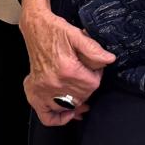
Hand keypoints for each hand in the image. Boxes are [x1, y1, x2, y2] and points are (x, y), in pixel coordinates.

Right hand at [18, 0, 115, 126]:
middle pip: (82, 97)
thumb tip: (109, 60)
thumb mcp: (77, 35)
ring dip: (77, 101)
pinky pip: (46, 115)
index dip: (97, 76)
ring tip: (81, 94)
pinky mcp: (34, 91)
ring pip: (68, 106)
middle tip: (85, 74)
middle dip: (87, 87)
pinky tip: (67, 112)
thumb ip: (94, 49)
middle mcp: (55, 83)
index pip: (92, 85)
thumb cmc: (55, 29)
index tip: (94, 68)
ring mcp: (43, 89)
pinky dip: (57, 118)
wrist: (35, 27)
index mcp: (68, 70)